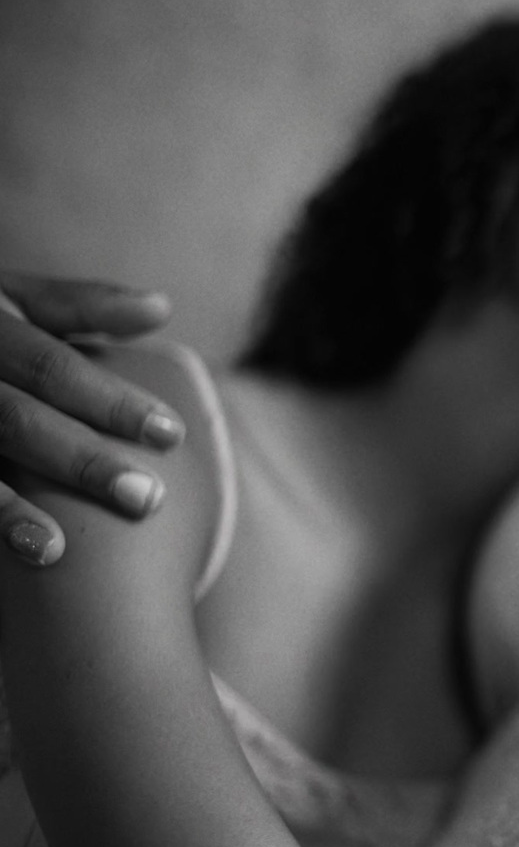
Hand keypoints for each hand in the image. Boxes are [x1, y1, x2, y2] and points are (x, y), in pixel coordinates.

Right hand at [0, 271, 184, 565]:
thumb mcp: (8, 297)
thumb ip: (78, 306)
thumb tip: (161, 308)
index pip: (52, 365)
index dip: (110, 401)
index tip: (172, 437)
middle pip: (14, 418)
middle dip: (80, 460)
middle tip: (146, 499)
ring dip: (6, 507)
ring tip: (53, 549)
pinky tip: (8, 548)